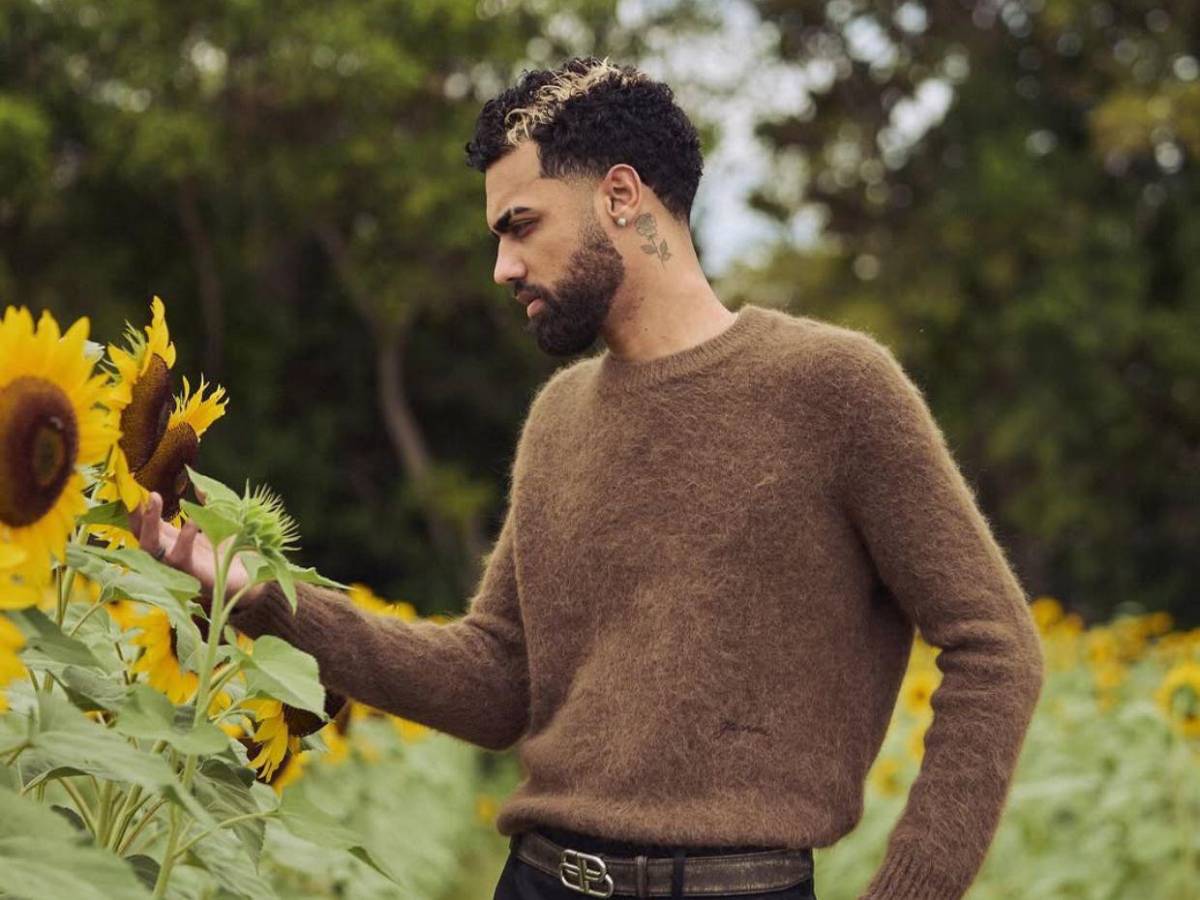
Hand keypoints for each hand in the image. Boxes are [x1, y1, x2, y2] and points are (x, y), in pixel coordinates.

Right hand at [127, 491, 263, 613]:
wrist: (249, 579)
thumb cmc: (230, 551)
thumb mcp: (217, 523)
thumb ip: (208, 504)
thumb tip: (199, 484)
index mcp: (171, 541)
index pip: (145, 525)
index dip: (137, 507)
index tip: (132, 487)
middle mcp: (168, 554)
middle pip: (141, 536)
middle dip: (136, 513)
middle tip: (141, 491)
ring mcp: (177, 567)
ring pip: (151, 548)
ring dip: (150, 522)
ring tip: (155, 497)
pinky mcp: (192, 575)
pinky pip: (180, 556)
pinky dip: (185, 535)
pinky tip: (193, 520)